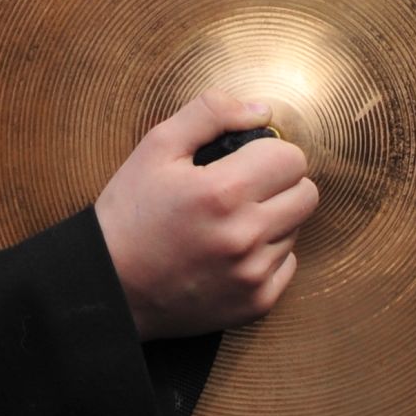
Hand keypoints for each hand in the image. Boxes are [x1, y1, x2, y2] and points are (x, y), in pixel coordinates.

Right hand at [94, 88, 317, 340]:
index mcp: (223, 192)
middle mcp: (245, 237)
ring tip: (230, 221)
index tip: (247, 158)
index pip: (292, 158)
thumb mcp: (156, 146)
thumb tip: (261, 110)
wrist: (110, 285)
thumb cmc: (130, 212)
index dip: (270, 151)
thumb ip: (210, 113)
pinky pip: (288, 266)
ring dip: (273, 219)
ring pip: (297, 229)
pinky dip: (267, 255)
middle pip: (306, 194)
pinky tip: (233, 251)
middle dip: (279, 182)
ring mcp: (252, 276)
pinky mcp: (255, 305)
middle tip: (244, 185)